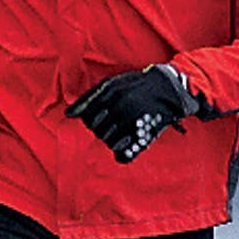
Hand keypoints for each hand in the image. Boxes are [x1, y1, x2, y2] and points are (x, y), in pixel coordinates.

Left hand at [66, 64, 197, 161]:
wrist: (170, 87)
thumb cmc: (137, 85)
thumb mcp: (114, 83)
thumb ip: (90, 97)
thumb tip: (67, 114)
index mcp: (110, 92)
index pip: (87, 117)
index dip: (91, 121)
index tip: (101, 119)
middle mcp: (119, 106)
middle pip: (97, 131)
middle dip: (103, 130)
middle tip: (116, 124)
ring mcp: (132, 122)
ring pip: (109, 142)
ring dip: (113, 141)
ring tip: (124, 133)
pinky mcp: (144, 135)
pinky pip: (124, 155)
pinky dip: (123, 155)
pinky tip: (126, 149)